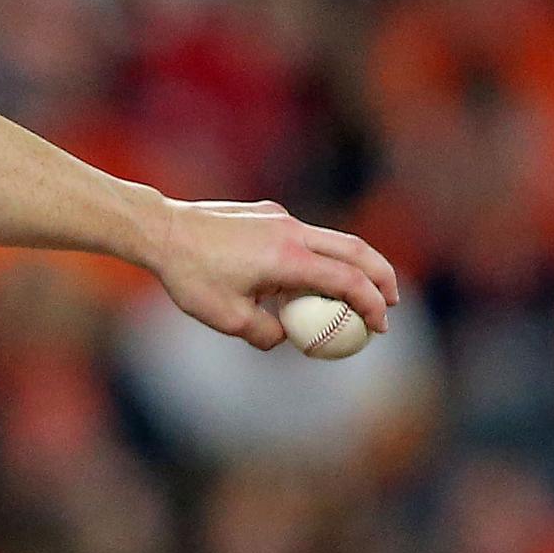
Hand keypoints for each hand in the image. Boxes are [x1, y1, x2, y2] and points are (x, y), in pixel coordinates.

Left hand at [140, 197, 400, 349]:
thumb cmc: (190, 277)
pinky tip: (302, 281)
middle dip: (382, 277)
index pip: (347, 280)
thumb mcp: (226, 319)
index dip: (372, 304)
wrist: (161, 230)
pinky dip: (319, 257)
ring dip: (352, 266)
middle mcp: (292, 231)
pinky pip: (304, 237)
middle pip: (356, 250)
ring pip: (333, 240)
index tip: (381, 325)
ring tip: (354, 295)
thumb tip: (287, 338)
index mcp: (288, 258)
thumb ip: (265, 334)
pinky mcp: (268, 214)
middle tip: (391, 303)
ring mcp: (281, 219)